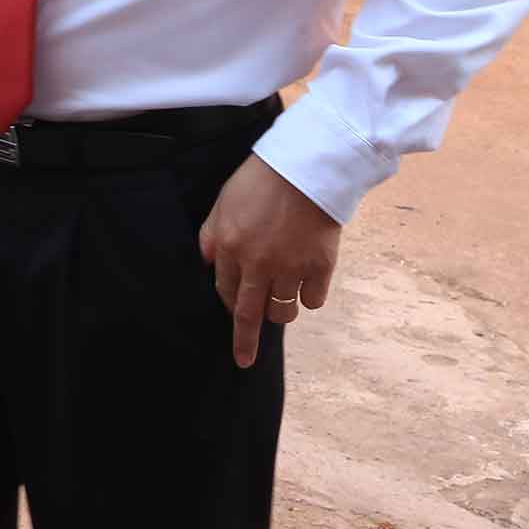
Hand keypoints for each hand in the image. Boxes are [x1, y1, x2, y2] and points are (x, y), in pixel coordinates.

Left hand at [197, 156, 341, 368]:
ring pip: (283, 310)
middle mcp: (259, 264)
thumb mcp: (223, 202)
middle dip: (246, 342)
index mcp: (231, 248)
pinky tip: (308, 284)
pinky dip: (309, 297)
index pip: (226, 291)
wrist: (307, 168)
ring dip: (281, 311)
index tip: (233, 321)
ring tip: (282, 302)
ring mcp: (291, 268)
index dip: (230, 306)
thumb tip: (206, 262)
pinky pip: (313, 300)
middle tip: (245, 360)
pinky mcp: (321, 267)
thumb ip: (211, 234)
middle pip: (251, 314)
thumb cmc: (261, 180)